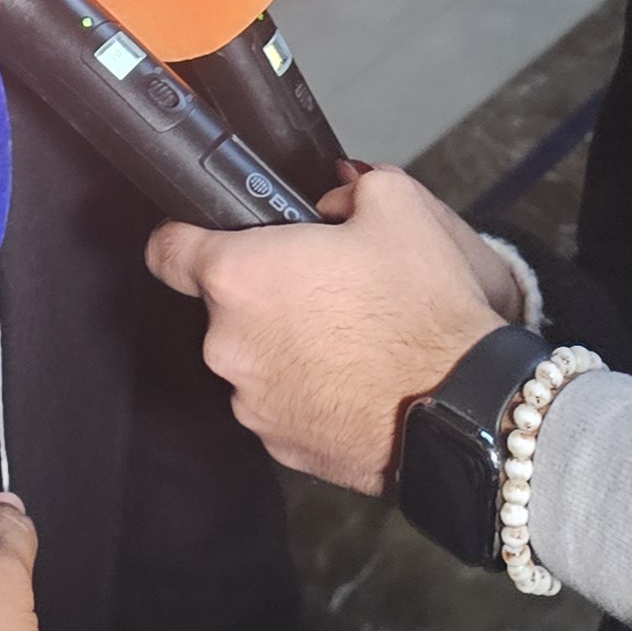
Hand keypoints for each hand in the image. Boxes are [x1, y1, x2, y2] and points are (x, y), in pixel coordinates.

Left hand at [145, 168, 506, 495]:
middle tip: (325, 288)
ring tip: (349, 338)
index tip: (205, 236)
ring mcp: (252, 402)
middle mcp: (229, 344)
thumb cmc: (425, 312)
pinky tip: (354, 380)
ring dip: (287, 346)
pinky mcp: (281, 445)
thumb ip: (351, 185)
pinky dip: (308, 392)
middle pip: (225, 307)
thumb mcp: (398, 206)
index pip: (166, 248)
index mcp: (239, 277)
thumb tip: (336, 196)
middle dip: (266, 294)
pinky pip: (282, 405)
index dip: (185, 234)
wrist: (465, 410)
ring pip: (255, 359)